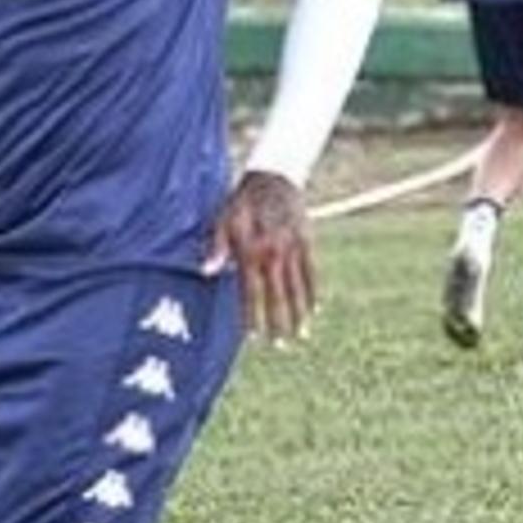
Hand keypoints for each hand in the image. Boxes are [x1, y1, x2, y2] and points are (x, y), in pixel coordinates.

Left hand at [204, 170, 315, 343]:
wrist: (274, 177)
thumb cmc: (241, 201)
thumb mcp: (223, 219)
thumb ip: (216, 247)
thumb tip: (206, 272)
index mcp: (250, 250)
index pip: (250, 292)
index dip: (251, 316)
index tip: (252, 337)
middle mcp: (273, 253)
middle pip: (276, 296)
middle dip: (277, 323)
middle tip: (280, 346)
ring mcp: (293, 249)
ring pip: (297, 288)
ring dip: (299, 314)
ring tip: (301, 335)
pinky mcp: (307, 242)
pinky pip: (312, 273)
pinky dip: (314, 292)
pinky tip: (316, 310)